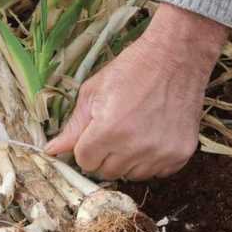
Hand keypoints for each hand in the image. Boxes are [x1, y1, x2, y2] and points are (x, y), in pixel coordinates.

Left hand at [44, 4, 228, 180]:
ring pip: (132, 175)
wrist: (176, 56)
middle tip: (115, 130)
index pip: (85, 162)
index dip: (86, 147)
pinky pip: (157, 173)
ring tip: (135, 131)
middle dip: (105, 155)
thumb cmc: (131, 70)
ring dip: (128, 159)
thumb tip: (51, 151)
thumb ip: (74, 127)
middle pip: (107, 172)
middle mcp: (136, 147)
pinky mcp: (181, 154)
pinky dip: (152, 161)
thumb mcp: (94, 92)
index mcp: (110, 131)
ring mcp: (162, 153)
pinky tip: (153, 136)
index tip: (94, 133)